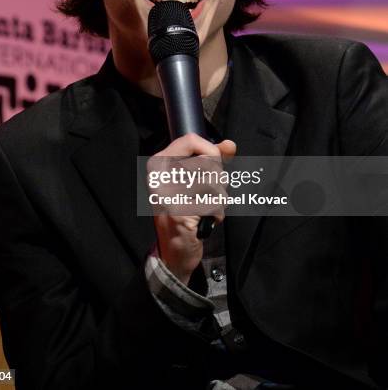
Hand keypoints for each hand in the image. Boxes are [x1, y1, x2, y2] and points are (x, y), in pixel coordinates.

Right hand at [147, 134, 235, 284]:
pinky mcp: (179, 213)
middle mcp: (159, 176)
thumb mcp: (195, 180)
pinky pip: (214, 204)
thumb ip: (213, 160)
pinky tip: (204, 220)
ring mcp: (167, 194)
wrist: (173, 250)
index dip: (210, 150)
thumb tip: (230, 145)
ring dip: (219, 199)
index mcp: (159, 163)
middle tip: (206, 194)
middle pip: (208, 162)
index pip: (190, 139)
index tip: (214, 164)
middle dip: (218, 180)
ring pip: (215, 183)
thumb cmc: (185, 211)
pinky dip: (217, 214)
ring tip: (205, 208)